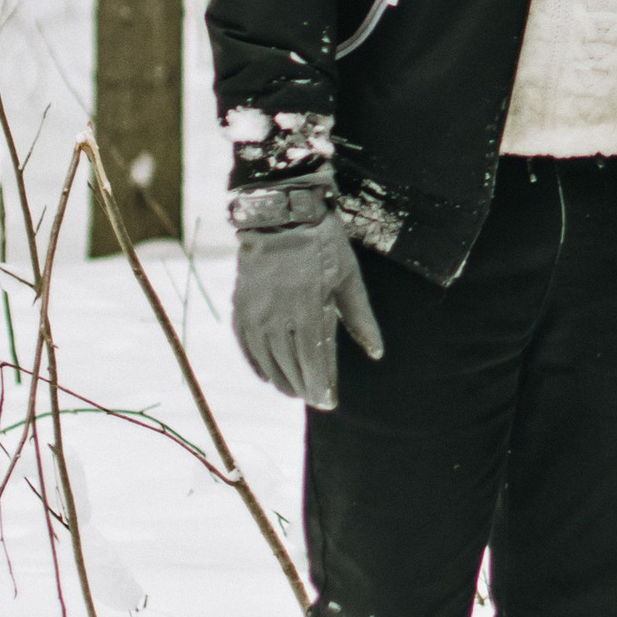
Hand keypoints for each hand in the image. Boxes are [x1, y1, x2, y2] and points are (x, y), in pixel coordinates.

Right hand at [230, 177, 384, 409]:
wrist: (281, 214)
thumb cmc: (323, 244)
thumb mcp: (348, 278)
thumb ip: (360, 319)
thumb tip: (376, 353)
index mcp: (309, 308)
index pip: (314, 361)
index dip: (321, 385)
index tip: (329, 402)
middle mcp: (278, 315)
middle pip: (291, 365)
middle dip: (305, 387)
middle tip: (317, 400)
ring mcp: (255, 312)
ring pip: (268, 360)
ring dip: (282, 380)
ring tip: (296, 391)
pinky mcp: (240, 307)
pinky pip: (246, 345)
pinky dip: (257, 364)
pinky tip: (268, 376)